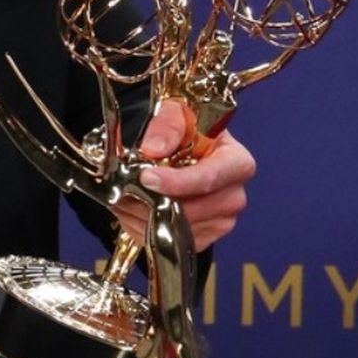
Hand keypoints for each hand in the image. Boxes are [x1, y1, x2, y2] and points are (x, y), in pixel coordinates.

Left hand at [112, 99, 254, 252]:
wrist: (180, 151)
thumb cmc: (184, 132)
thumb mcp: (177, 113)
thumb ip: (167, 125)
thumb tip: (155, 148)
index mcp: (237, 162)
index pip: (210, 178)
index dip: (177, 182)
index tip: (146, 178)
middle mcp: (234, 196)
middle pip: (191, 211)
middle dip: (152, 201)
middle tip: (120, 189)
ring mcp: (221, 222)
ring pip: (176, 231)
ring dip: (142, 216)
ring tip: (122, 197)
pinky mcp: (202, 239)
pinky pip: (169, 244)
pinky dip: (144, 230)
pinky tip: (133, 210)